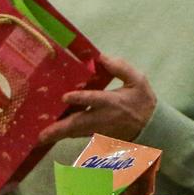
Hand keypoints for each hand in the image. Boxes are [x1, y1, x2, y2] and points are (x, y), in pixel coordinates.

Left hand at [38, 52, 157, 145]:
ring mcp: (100, 130)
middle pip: (79, 123)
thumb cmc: (143, 101)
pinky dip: (66, 135)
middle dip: (60, 129)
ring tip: (41, 137)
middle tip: (42, 134)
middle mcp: (104, 118)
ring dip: (59, 135)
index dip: (80, 98)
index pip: (95, 99)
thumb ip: (121, 67)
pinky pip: (79, 135)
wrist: (152, 127)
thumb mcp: (138, 80)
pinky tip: (52, 134)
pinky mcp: (98, 136)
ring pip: (77, 132)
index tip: (64, 97)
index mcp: (113, 102)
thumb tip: (102, 57)